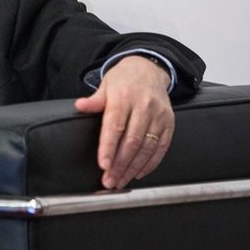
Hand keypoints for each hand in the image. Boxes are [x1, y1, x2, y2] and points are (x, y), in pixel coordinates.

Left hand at [74, 56, 173, 188]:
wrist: (148, 69)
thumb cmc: (123, 80)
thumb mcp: (105, 85)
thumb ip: (94, 100)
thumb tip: (80, 106)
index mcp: (124, 97)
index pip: (115, 126)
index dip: (108, 147)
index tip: (103, 165)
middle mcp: (143, 106)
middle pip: (132, 141)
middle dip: (120, 164)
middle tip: (109, 180)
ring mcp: (159, 115)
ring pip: (147, 147)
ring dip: (133, 168)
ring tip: (121, 181)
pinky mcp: (169, 123)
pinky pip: (161, 148)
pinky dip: (150, 163)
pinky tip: (138, 173)